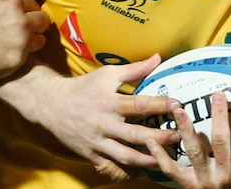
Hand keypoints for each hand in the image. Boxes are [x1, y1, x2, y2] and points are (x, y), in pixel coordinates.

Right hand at [0, 0, 49, 80]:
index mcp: (14, 5)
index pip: (34, 5)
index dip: (27, 10)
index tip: (21, 15)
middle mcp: (21, 23)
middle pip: (43, 21)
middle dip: (36, 23)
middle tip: (25, 28)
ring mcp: (21, 43)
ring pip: (41, 40)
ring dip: (33, 40)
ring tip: (19, 41)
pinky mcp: (18, 61)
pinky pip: (30, 56)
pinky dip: (23, 54)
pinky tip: (10, 52)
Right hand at [29, 55, 181, 181]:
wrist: (51, 105)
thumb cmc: (83, 87)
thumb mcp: (107, 74)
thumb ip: (134, 69)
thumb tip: (158, 58)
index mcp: (109, 101)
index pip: (139, 104)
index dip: (160, 105)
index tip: (178, 105)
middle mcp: (104, 123)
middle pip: (136, 135)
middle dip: (160, 138)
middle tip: (179, 136)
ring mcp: (97, 141)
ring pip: (126, 156)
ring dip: (148, 159)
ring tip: (166, 159)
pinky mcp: (91, 154)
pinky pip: (112, 167)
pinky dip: (127, 172)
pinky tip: (143, 172)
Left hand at [147, 92, 230, 188]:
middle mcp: (225, 175)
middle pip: (221, 140)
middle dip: (219, 115)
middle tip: (216, 93)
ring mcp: (205, 181)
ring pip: (194, 151)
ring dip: (185, 128)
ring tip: (178, 107)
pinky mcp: (189, 187)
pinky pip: (172, 171)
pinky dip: (160, 156)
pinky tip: (150, 139)